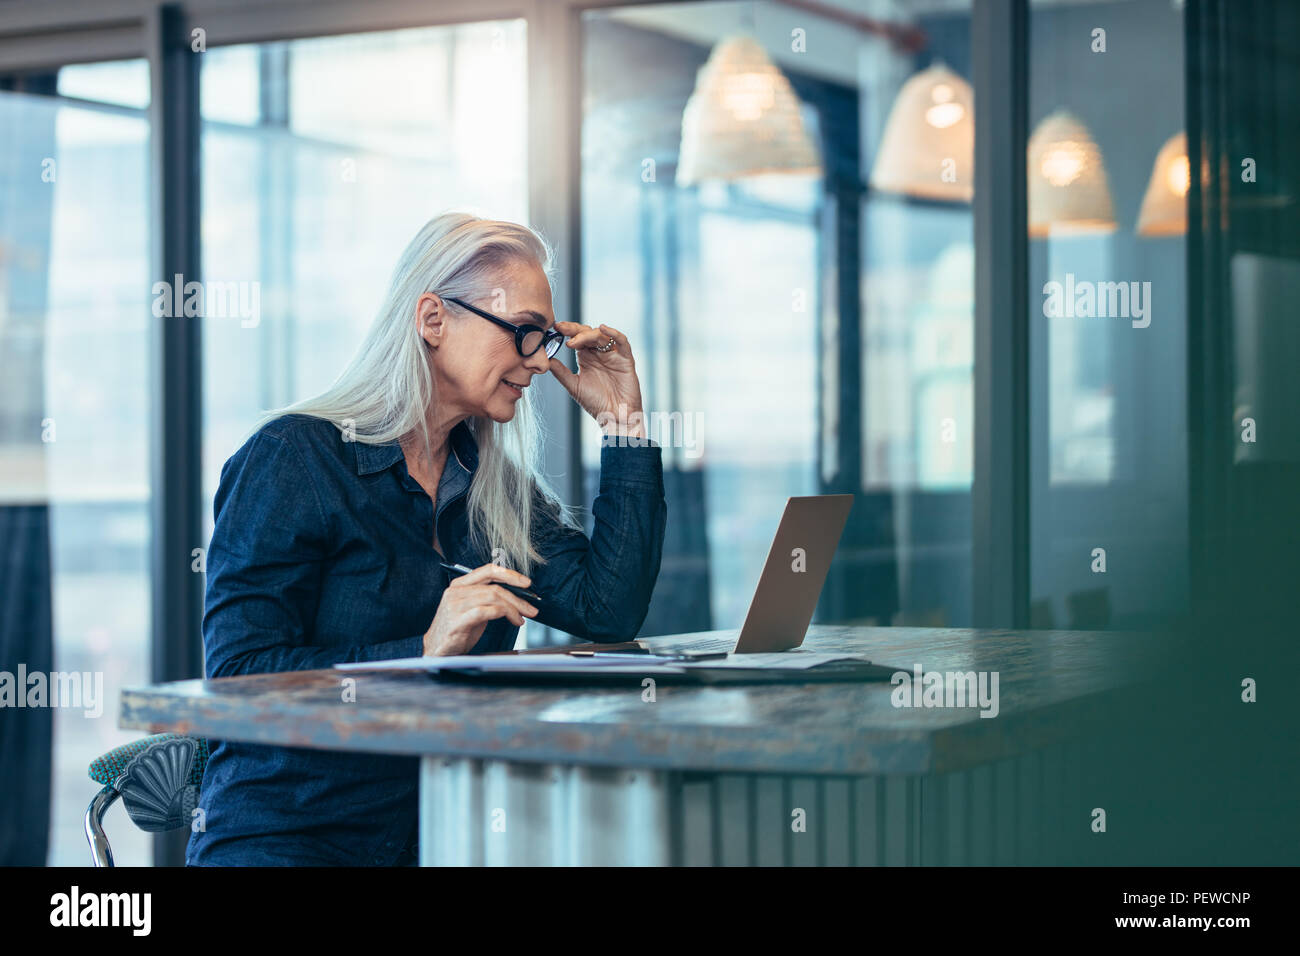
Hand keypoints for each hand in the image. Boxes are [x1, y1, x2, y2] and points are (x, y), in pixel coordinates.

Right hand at [422, 564, 538, 656]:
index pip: (488, 570)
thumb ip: (488, 598)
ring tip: (521, 618)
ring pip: (493, 598)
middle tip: (531, 609)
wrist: (434, 649)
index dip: (510, 574)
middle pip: (495, 587)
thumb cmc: (456, 629)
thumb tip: (515, 597)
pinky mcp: (457, 621)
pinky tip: (512, 621)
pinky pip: (486, 612)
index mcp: (460, 584)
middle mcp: (456, 592)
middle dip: (518, 598)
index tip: (526, 583)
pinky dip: (504, 615)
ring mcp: (455, 605)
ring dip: (513, 608)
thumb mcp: (472, 608)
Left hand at [549, 322, 646, 436]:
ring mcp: (613, 355)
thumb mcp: (574, 386)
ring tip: (575, 340)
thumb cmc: (596, 403)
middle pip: (588, 333)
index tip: (555, 327)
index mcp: (586, 357)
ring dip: (588, 334)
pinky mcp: (626, 359)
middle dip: (574, 329)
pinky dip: (614, 333)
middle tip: (561, 329)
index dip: (567, 331)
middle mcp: (599, 353)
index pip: (576, 338)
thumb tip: (544, 359)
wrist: (614, 418)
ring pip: (602, 336)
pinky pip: (622, 342)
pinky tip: (603, 329)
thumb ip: (560, 372)